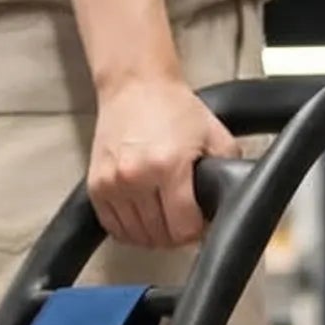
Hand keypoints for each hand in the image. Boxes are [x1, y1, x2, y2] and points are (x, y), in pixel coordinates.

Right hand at [88, 75, 236, 250]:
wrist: (135, 86)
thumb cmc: (173, 108)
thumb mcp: (214, 134)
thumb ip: (227, 170)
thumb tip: (227, 203)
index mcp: (168, 165)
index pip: (183, 228)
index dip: (196, 229)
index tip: (197, 221)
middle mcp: (137, 177)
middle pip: (160, 237)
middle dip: (175, 232)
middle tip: (182, 216)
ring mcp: (113, 185)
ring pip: (137, 237)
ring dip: (153, 233)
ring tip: (163, 215)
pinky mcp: (97, 188)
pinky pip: (114, 229)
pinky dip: (130, 230)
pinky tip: (142, 215)